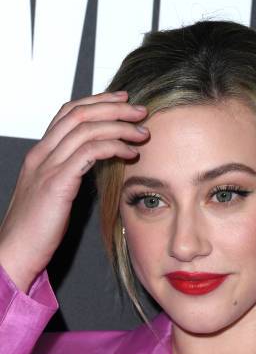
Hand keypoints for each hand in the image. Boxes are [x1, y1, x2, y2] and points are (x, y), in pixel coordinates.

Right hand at [0, 90, 147, 292]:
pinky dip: (113, 147)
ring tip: (143, 132)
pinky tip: (130, 154)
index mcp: (39, 155)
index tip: (122, 101)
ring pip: (86, 129)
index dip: (97, 102)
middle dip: (113, 107)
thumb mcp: (52, 195)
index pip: (68, 114)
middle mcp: (41, 154)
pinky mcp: (57, 183)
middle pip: (79, 114)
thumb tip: (92, 166)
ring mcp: (47, 167)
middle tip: (141, 110)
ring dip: (119, 126)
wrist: (14, 252)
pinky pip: (89, 153)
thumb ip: (68, 175)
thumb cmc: (36, 231)